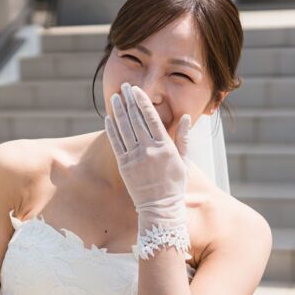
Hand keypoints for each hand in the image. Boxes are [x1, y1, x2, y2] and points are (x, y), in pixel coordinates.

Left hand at [104, 83, 191, 234]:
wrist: (160, 207)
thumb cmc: (174, 184)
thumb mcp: (184, 160)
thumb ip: (184, 138)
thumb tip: (186, 117)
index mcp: (165, 147)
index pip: (152, 118)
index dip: (143, 102)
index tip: (137, 90)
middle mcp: (149, 150)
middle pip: (136, 120)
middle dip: (129, 101)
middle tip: (124, 87)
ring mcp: (135, 158)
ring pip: (124, 129)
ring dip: (119, 111)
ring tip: (116, 97)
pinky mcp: (124, 166)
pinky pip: (116, 144)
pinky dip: (111, 130)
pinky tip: (108, 118)